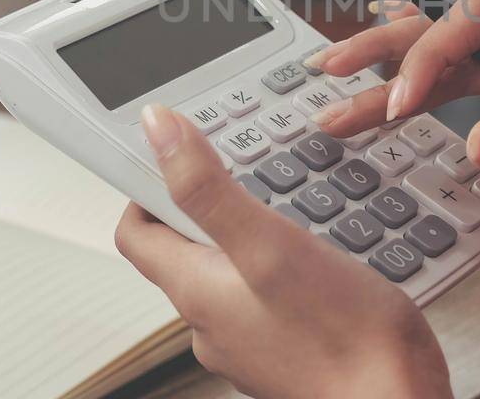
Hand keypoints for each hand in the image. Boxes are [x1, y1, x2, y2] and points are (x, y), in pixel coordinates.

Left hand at [115, 105, 450, 398]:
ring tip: (301, 211)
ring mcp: (249, 341)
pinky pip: (272, 296)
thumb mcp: (269, 243)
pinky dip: (289, 268)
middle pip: (187, 250)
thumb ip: (208, 188)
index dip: (146, 187)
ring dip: (258, 235)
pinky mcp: (287, 349)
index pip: (137, 233)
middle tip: (255, 173)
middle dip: (215, 205)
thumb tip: (158, 129)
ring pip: (235, 272)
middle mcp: (212, 323)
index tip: (179, 155)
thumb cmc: (343, 336)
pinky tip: (327, 258)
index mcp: (196, 292)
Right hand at [305, 0, 479, 226]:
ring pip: (449, 52)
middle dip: (389, 48)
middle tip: (332, 70)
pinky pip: (463, 71)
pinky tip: (378, 69)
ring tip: (333, 92)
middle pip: (453, 26)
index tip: (398, 105)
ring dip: (391, 73)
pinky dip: (420, 80)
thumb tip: (478, 139)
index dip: (430, 56)